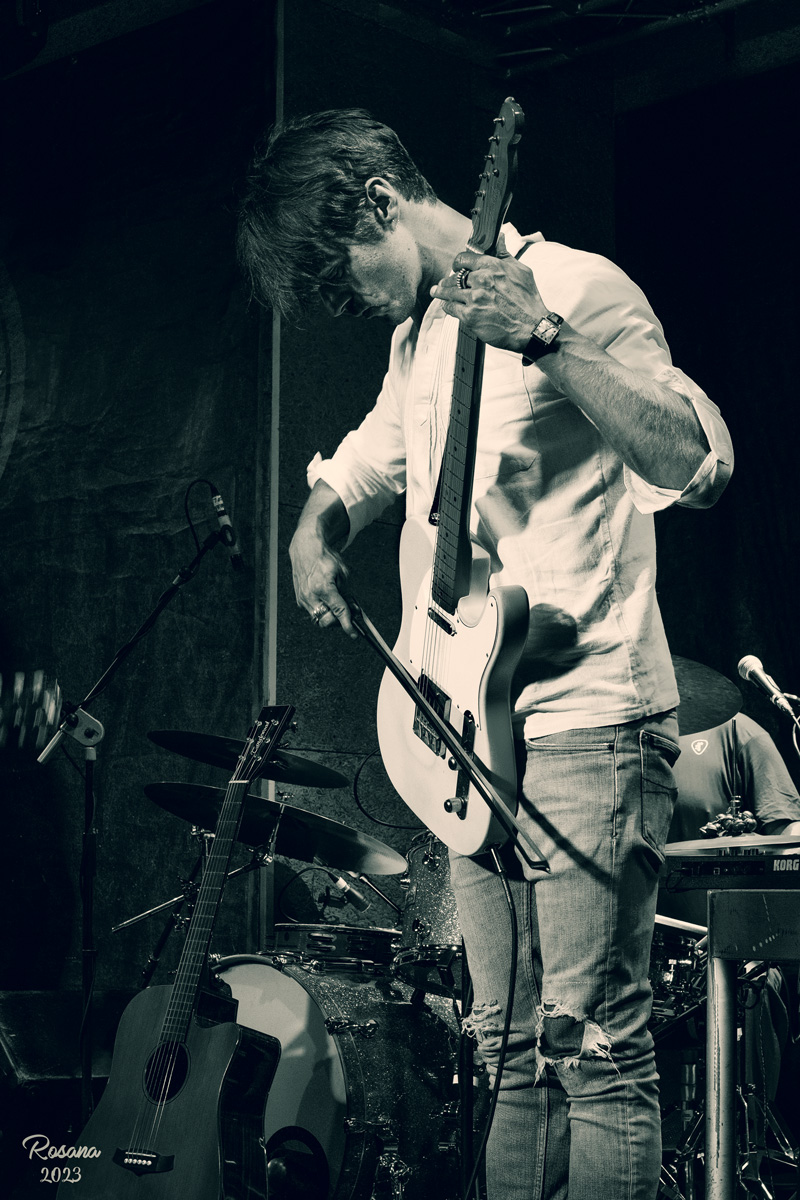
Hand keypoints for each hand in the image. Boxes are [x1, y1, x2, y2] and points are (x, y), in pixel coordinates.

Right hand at [289, 522, 356, 637]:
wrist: (305, 548)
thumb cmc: (324, 558)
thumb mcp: (343, 573)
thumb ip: (348, 594)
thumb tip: (354, 610)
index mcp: (323, 587)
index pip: (338, 612)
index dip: (348, 625)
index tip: (354, 633)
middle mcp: (310, 595)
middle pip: (326, 621)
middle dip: (338, 621)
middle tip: (348, 614)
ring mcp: (302, 598)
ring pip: (319, 619)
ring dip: (330, 616)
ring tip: (338, 604)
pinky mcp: (299, 599)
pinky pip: (313, 612)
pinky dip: (322, 610)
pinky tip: (327, 600)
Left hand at [429, 233, 546, 351]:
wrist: (532, 328)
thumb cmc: (528, 301)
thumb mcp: (521, 271)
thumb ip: (505, 255)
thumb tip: (500, 238)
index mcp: (493, 266)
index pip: (465, 258)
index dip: (459, 262)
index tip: (457, 266)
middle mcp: (482, 280)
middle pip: (455, 276)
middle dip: (450, 279)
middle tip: (445, 283)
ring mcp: (474, 298)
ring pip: (449, 291)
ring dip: (442, 291)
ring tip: (437, 291)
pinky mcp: (470, 316)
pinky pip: (450, 307)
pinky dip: (447, 306)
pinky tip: (446, 305)